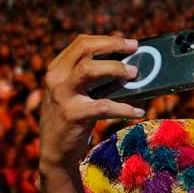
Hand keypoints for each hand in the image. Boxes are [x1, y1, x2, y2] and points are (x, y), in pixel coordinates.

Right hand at [39, 34, 144, 168]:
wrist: (55, 153)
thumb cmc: (71, 122)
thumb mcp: (75, 95)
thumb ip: (93, 81)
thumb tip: (127, 68)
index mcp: (56, 70)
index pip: (81, 43)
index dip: (107, 40)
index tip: (128, 43)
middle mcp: (56, 79)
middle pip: (84, 49)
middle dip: (113, 45)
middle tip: (135, 49)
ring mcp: (63, 96)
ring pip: (89, 70)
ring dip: (115, 68)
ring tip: (134, 74)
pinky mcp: (73, 115)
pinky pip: (104, 106)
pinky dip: (124, 108)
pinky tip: (138, 111)